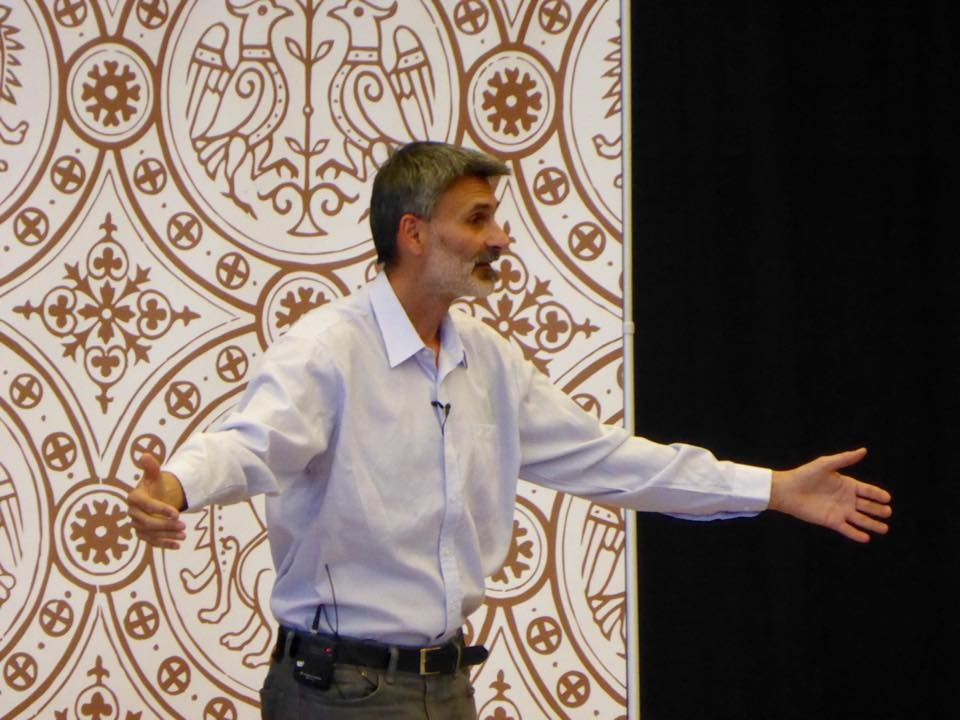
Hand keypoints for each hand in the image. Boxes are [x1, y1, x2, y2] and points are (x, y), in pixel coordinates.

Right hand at [127, 453, 186, 549]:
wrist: (156, 498)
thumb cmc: (155, 486)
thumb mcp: (155, 476)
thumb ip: (151, 467)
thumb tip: (145, 455)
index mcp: (134, 498)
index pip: (146, 505)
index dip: (161, 509)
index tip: (177, 513)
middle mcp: (132, 513)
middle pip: (148, 522)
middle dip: (165, 525)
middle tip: (183, 525)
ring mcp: (136, 525)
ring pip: (151, 534)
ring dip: (167, 535)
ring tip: (184, 534)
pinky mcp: (143, 535)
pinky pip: (152, 542)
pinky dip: (165, 544)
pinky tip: (178, 544)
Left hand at [768, 448, 891, 542]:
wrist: (787, 490)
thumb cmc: (805, 475)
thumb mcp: (826, 464)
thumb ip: (845, 459)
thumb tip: (863, 450)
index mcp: (847, 485)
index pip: (867, 490)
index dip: (877, 494)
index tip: (887, 498)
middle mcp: (846, 499)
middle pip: (867, 506)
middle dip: (878, 509)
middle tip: (888, 512)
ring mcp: (840, 511)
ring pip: (860, 519)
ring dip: (872, 524)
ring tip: (884, 528)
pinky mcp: (831, 521)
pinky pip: (847, 529)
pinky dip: (856, 534)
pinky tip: (866, 538)